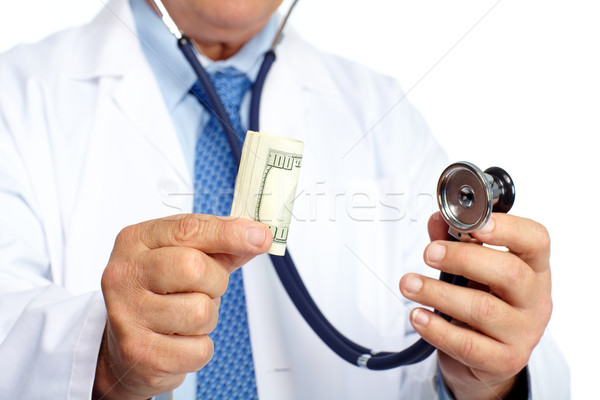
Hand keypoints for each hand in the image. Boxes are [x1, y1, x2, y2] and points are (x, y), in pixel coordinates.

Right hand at [93, 214, 271, 399]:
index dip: (230, 233)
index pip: (189, 229)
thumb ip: (220, 246)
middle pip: (196, 268)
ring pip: (201, 311)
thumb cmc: (158, 294)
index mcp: (135, 241)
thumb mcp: (183, 257)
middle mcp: (124, 274)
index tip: (260, 237)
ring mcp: (127, 315)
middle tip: (204, 289)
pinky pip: (198, 349)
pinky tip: (178, 341)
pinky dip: (199, 347)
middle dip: (216, 282)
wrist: (122, 346)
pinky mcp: (139, 353)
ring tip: (185, 317)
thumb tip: (258, 237)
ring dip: (207, 318)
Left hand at [399, 212, 551, 399]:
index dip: (508, 228)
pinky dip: (437, 328)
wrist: (486, 358)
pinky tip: (417, 315)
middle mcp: (536, 299)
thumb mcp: (470, 269)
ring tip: (408, 284)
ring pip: (483, 309)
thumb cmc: (481, 301)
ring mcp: (524, 332)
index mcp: (534, 267)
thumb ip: (454, 241)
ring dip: (438, 293)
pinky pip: (468, 344)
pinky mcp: (505, 360)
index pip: (536, 240)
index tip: (474, 224)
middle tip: (429, 254)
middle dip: (462, 258)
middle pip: (509, 272)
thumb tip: (438, 218)